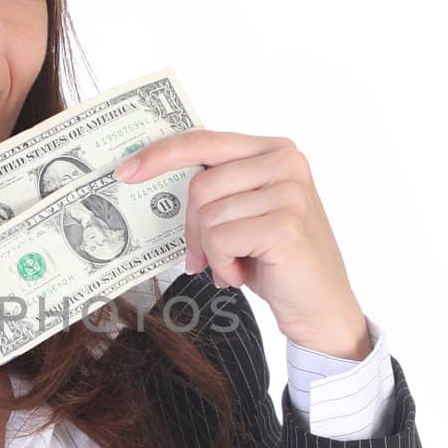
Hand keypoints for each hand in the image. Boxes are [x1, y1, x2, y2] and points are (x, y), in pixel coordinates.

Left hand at [116, 129, 369, 354]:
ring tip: (236, 265)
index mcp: (274, 151)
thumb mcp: (245, 213)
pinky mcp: (284, 225)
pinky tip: (243, 274)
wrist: (321, 306)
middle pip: (200, 185)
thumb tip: (151, 175)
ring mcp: (289, 192)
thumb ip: (216, 188)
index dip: (162, 154)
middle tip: (206, 258)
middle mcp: (286, 162)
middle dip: (193, 229)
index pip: (205, 141)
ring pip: (208, 216)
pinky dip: (223, 266)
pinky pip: (220, 240)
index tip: (127, 171)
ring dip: (212, 252)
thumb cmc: (276, 261)